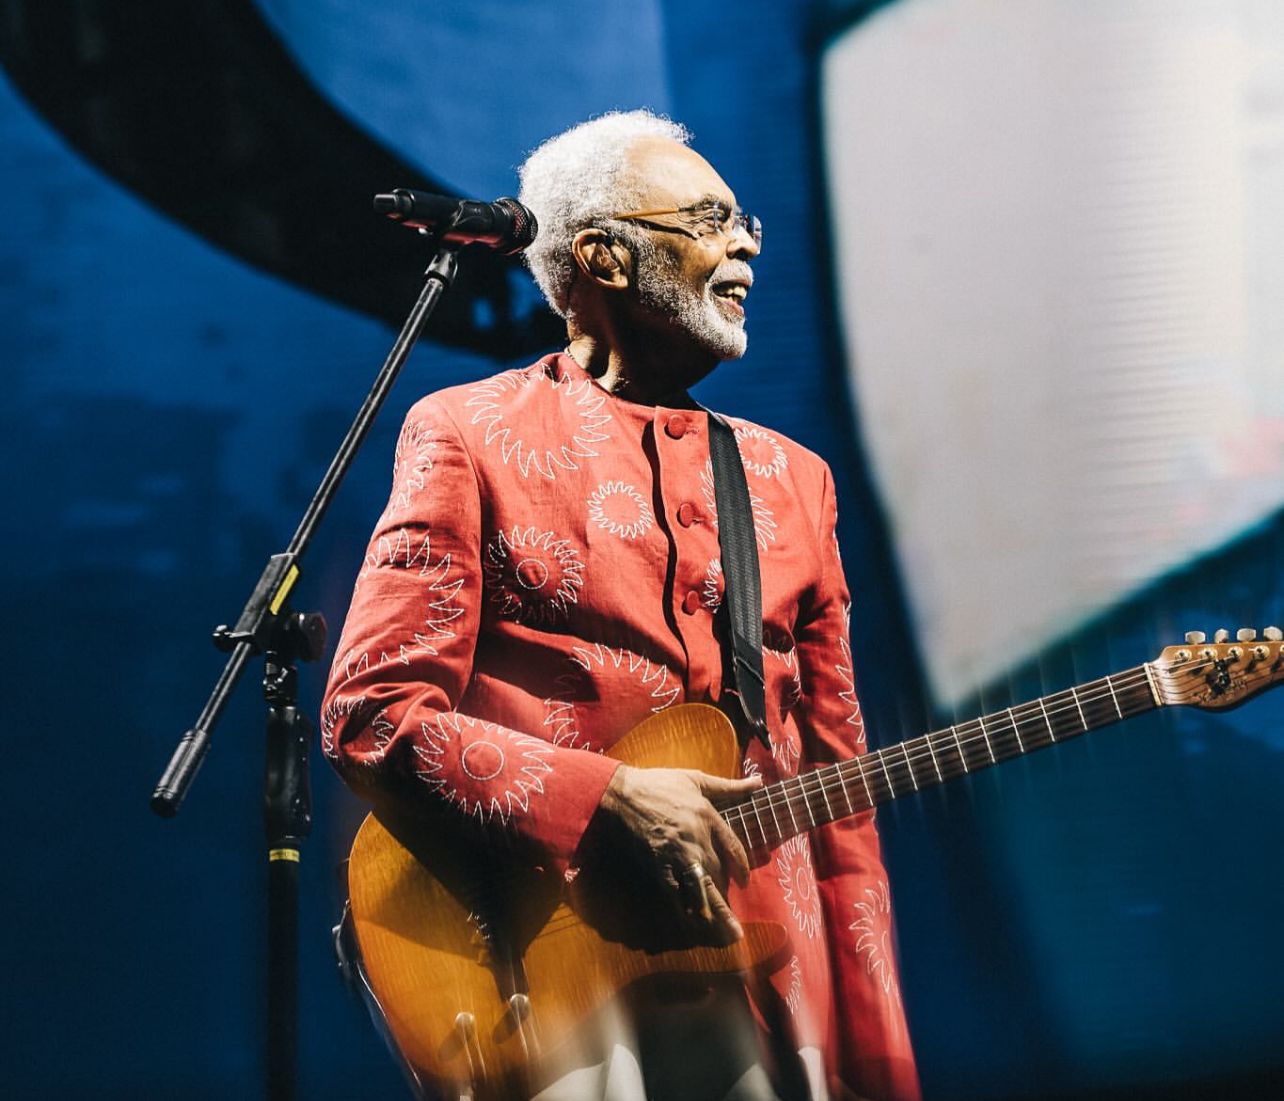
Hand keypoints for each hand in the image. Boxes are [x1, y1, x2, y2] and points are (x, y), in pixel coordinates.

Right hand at [597, 764, 761, 944]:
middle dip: (728, 898)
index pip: (733, 848)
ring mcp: (677, 855)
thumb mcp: (696, 779)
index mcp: (708, 817)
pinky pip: (675, 893)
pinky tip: (694, 927)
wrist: (620, 794)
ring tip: (730, 935)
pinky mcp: (657, 866)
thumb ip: (730, 786)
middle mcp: (697, 839)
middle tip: (737, 925)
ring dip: (717, 913)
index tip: (744, 881)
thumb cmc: (658, 784)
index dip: (742, 867)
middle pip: (719, 873)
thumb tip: (758, 781)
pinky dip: (686, 911)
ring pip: (702, 889)